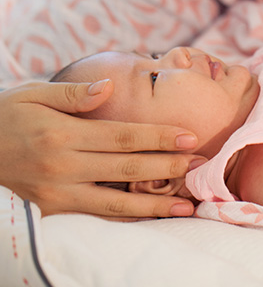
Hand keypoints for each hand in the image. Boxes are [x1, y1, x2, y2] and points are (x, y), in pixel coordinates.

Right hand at [0, 81, 205, 218]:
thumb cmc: (5, 117)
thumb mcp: (31, 95)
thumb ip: (72, 93)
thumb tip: (108, 87)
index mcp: (62, 134)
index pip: (123, 136)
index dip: (158, 137)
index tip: (189, 136)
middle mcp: (63, 166)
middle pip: (126, 167)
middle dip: (167, 166)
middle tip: (200, 165)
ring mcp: (58, 192)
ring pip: (116, 202)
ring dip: (155, 203)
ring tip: (187, 205)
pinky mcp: (53, 210)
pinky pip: (96, 215)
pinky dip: (126, 218)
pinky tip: (150, 218)